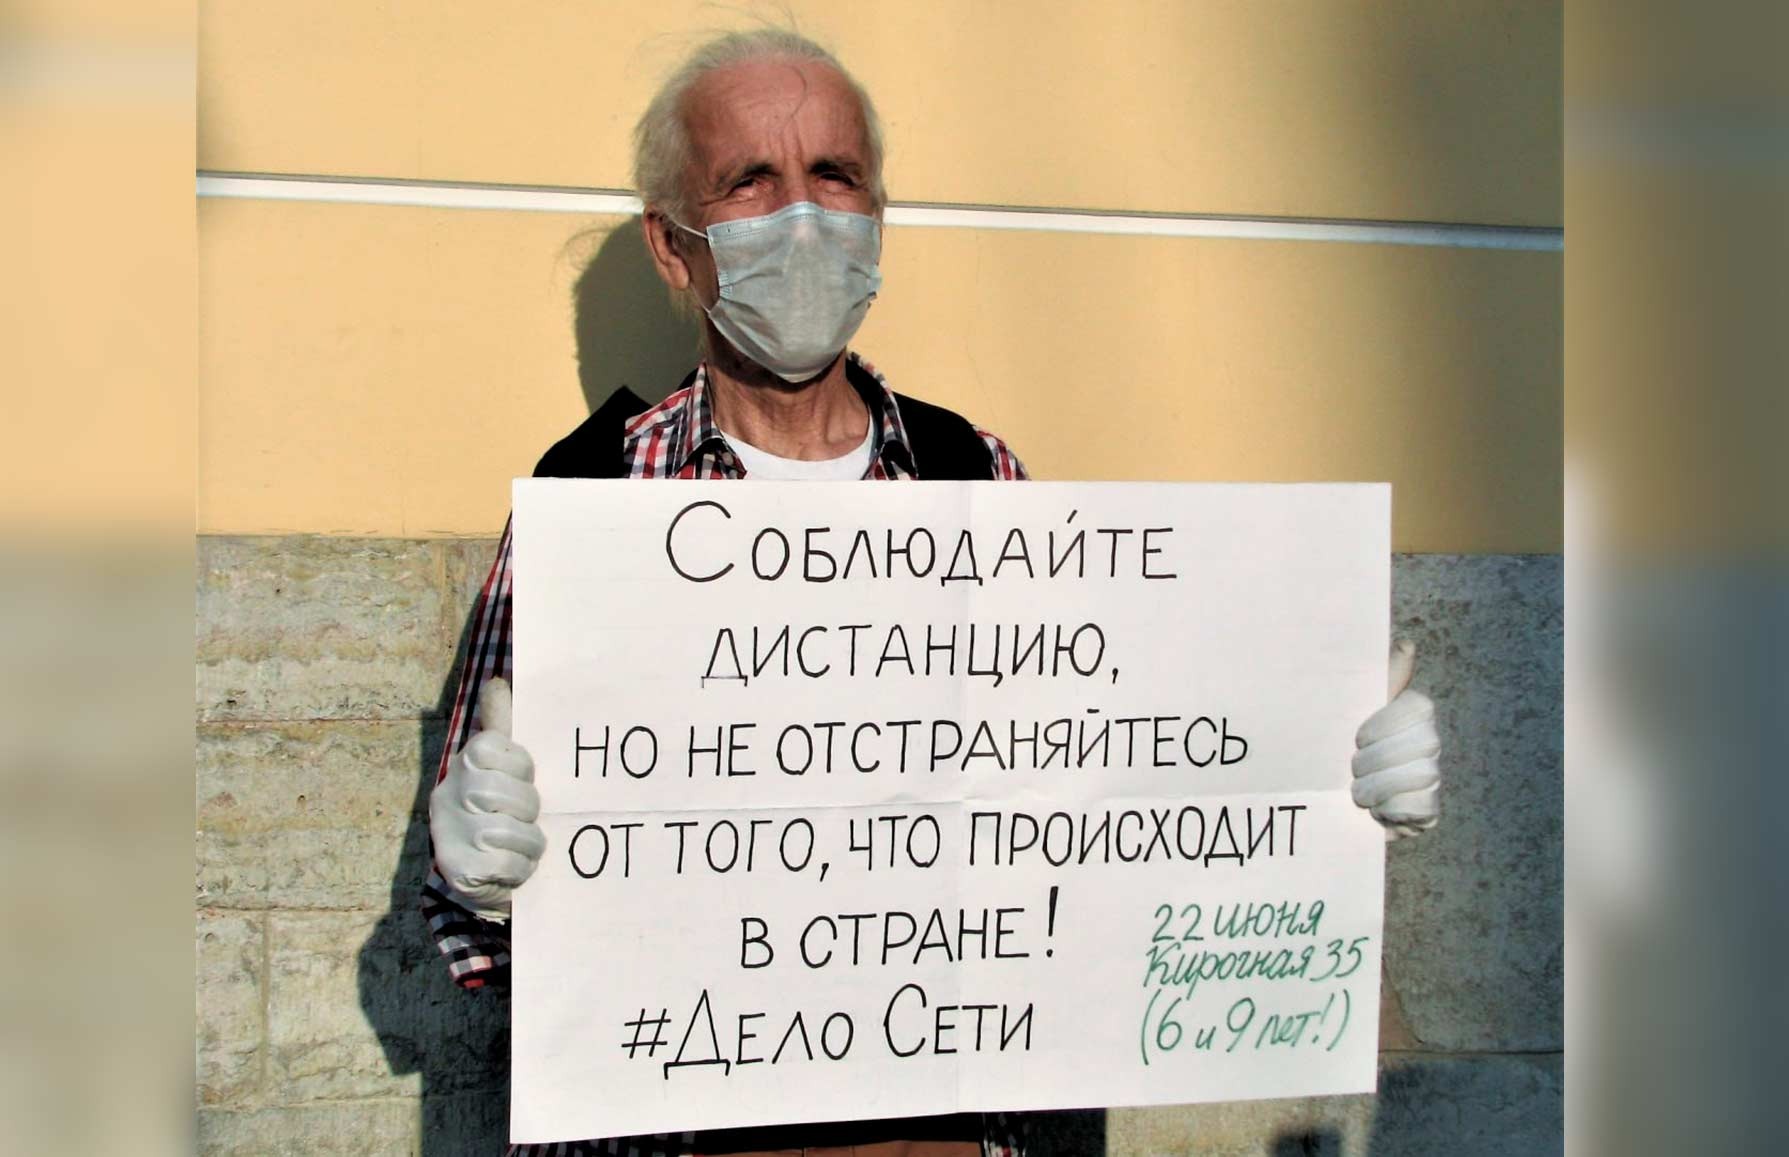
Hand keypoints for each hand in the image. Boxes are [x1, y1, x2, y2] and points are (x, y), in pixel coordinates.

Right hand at [430, 677, 545, 919]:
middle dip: (529, 808)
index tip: (523, 780)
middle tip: (527, 818)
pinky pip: (507, 864)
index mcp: (463, 764)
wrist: (485, 878)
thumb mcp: (503, 767)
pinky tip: (512, 866)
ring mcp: (449, 833)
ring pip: (507, 831)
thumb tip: (497, 682)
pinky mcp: (459, 870)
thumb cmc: (501, 812)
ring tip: (522, 845)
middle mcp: (447, 794)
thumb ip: (502, 726)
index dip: (521, 767)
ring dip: (528, 843)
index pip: (496, 747)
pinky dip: (520, 868)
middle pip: (505, 792)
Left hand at [1352, 640, 1441, 840]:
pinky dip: (1390, 812)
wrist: (1325, 799)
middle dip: (1376, 760)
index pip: (1418, 706)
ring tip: (1359, 792)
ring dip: (1377, 788)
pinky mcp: (1428, 812)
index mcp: (1413, 711)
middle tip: (1353, 768)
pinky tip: (1377, 811)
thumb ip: (1380, 679)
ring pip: (1421, 776)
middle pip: (1422, 743)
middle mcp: (1430, 741)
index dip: (1383, 726)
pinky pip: (1419, 809)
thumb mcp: (1349, 710)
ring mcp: (1432, 777)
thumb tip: (1406, 644)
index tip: (1358, 738)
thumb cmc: (1337, 745)